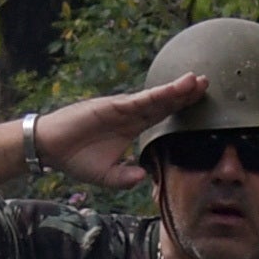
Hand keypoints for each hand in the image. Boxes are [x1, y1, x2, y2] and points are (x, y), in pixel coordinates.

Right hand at [31, 75, 207, 189]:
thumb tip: (145, 175)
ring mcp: (122, 108)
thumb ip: (125, 177)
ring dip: (177, 90)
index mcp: (132, 127)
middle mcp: (130, 114)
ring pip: (156, 98)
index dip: (181, 108)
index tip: (202, 102)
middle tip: (208, 83)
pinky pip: (141, 100)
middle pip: (165, 102)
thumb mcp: (106, 176)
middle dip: (186, 94)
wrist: (50, 149)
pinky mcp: (112, 106)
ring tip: (197, 81)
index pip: (163, 115)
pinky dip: (159, 94)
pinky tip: (175, 88)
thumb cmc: (76, 159)